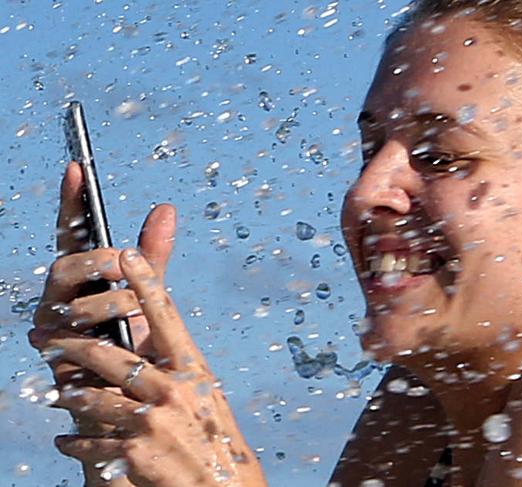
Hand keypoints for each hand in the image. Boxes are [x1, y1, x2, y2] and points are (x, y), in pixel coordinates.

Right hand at [30, 160, 172, 485]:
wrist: (133, 398)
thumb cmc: (138, 341)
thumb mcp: (150, 294)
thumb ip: (154, 256)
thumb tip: (166, 208)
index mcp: (84, 274)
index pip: (72, 232)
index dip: (72, 201)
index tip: (78, 167)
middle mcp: (62, 294)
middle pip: (68, 262)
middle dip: (99, 261)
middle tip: (125, 264)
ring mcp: (55, 323)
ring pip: (69, 299)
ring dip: (107, 301)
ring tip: (131, 314)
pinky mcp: (55, 354)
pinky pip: (68, 336)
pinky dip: (97, 336)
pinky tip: (115, 340)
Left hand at [30, 248, 267, 486]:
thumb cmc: (215, 438)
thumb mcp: (205, 394)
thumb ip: (177, 366)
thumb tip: (152, 340)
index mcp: (193, 370)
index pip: (167, 317)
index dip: (148, 283)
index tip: (130, 253)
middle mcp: (174, 390)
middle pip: (112, 357)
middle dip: (71, 344)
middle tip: (42, 333)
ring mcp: (153, 422)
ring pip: (94, 398)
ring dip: (69, 395)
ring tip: (56, 390)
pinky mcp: (134, 453)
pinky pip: (92, 442)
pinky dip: (76, 441)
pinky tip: (65, 439)